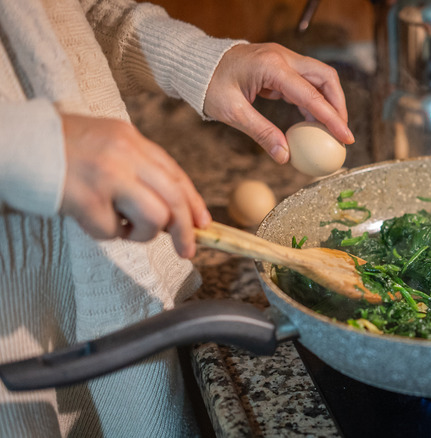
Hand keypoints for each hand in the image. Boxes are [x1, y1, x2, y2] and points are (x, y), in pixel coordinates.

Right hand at [59, 114, 210, 257]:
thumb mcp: (106, 142)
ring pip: (154, 217)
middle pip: (173, 198)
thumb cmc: (60, 148)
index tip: (203, 224)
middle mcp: (124, 155)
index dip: (193, 202)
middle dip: (186, 229)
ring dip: (144, 233)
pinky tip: (90, 219)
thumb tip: (171, 207)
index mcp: (131, 139)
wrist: (16, 143)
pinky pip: (111, 231)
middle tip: (188, 249)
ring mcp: (106, 177)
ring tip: (123, 227)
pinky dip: (105, 232)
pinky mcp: (86, 200)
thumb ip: (137, 166)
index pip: (175, 174)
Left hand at [203, 43, 353, 163]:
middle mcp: (282, 57)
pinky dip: (313, 101)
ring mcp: (283, 59)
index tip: (346, 137)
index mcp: (272, 66)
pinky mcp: (280, 65)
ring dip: (328, 102)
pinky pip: (306, 82)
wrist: (195, 63)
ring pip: (320, 78)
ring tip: (330, 130)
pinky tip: (311, 122)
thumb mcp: (232, 113)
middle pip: (326, 78)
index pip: (311, 95)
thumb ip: (262, 133)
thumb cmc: (208, 85)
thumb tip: (285, 157)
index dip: (332, 118)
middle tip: (341, 132)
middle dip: (338, 105)